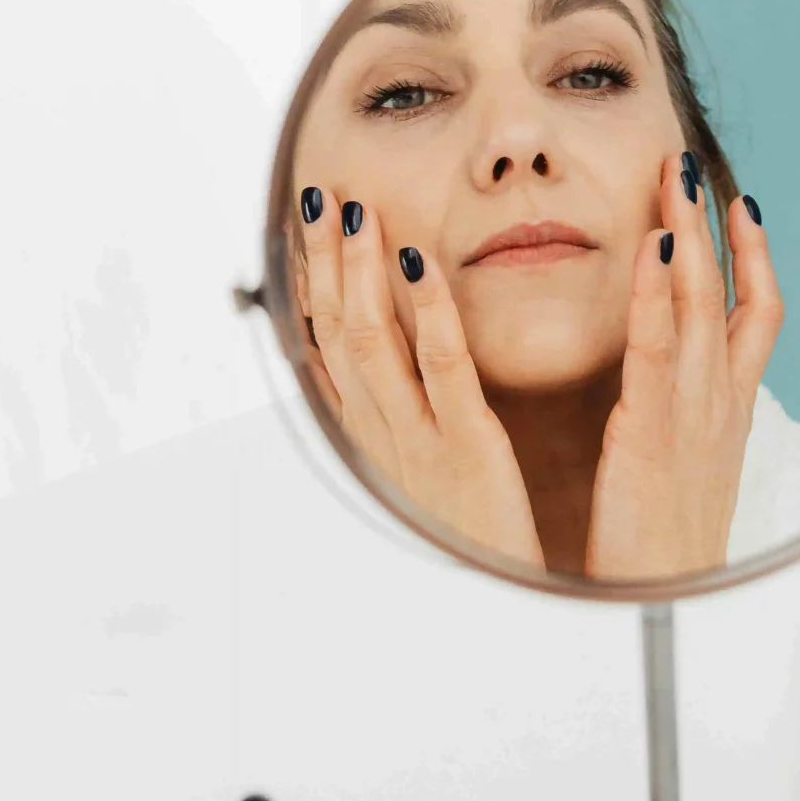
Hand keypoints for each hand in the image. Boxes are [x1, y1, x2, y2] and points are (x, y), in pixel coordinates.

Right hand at [295, 186, 543, 568]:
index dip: (311, 287)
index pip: (328, 348)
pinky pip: (441, 367)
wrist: (497, 602)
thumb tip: (381, 372)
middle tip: (316, 198)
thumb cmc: (472, 535)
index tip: (302, 231)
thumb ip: (406, 417)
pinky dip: (427, 312)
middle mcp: (384, 431)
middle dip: (325, 263)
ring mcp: (420, 435)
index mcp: (377, 436)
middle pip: (338, 332)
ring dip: (361, 272)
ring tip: (354, 212)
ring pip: (374, 341)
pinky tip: (420, 264)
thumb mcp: (424, 474)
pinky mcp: (467, 442)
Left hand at [585, 159, 781, 579]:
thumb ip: (686, 423)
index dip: (753, 254)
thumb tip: (682, 396)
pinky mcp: (649, 432)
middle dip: (712, 219)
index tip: (741, 203)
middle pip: (728, 290)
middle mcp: (720, 402)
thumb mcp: (689, 472)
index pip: (757, 313)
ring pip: (699, 303)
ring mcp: (692, 414)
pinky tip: (647, 242)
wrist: (664, 611)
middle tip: (689, 158)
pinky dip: (653, 290)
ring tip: (671, 174)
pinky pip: (656, 346)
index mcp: (729, 411)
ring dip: (686, 231)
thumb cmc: (667, 551)